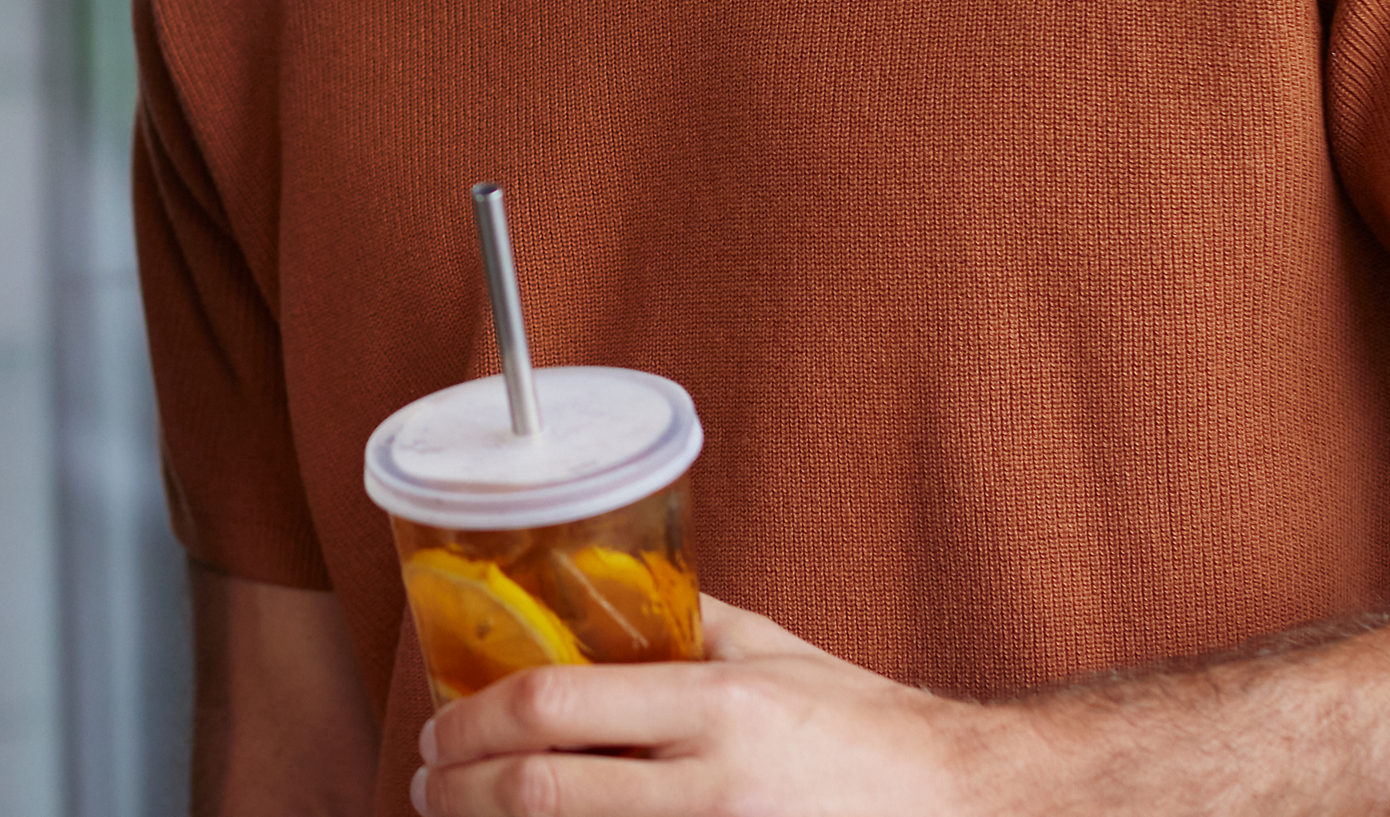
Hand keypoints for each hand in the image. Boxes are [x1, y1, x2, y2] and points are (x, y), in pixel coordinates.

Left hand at [411, 598, 983, 816]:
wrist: (959, 802)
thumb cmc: (862, 726)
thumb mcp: (770, 650)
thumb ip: (679, 625)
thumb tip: (589, 593)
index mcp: (717, 704)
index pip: (552, 707)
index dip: (471, 722)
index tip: (439, 728)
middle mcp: (714, 785)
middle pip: (538, 794)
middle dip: (457, 792)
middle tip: (430, 783)